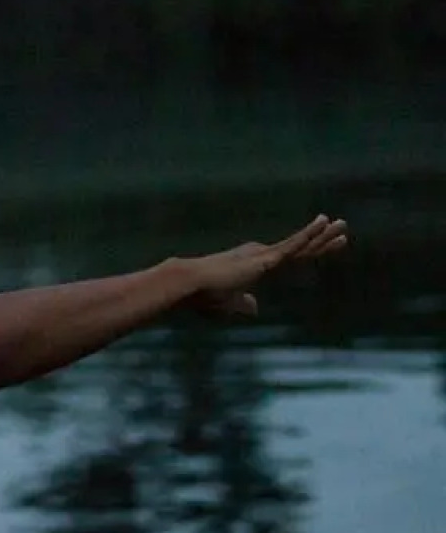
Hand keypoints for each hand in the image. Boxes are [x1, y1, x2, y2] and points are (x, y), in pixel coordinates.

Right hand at [180, 214, 347, 316]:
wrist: (190, 285)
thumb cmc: (203, 296)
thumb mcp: (228, 304)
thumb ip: (242, 304)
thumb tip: (255, 308)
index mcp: (254, 267)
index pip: (289, 259)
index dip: (308, 251)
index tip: (326, 244)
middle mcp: (261, 257)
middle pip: (299, 249)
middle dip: (321, 240)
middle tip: (342, 228)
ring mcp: (264, 256)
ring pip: (300, 246)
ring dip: (322, 235)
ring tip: (342, 224)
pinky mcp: (265, 258)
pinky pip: (293, 245)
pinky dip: (309, 234)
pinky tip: (323, 224)